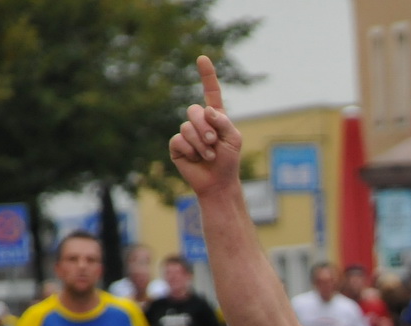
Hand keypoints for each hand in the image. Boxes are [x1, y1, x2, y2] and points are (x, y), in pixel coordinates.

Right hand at [169, 57, 242, 195]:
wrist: (218, 182)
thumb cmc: (229, 160)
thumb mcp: (234, 139)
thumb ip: (224, 122)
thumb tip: (207, 110)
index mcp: (215, 117)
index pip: (210, 92)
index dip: (207, 76)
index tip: (202, 58)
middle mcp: (199, 122)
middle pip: (194, 110)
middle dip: (205, 128)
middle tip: (214, 142)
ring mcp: (186, 133)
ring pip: (186, 127)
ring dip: (201, 143)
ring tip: (209, 155)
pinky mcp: (176, 145)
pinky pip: (179, 140)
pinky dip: (192, 150)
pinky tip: (197, 159)